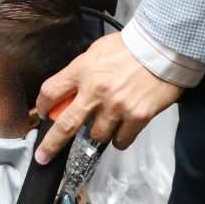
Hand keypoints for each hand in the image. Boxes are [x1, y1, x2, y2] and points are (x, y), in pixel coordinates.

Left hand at [34, 32, 184, 163]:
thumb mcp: (97, 51)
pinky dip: (119, 139)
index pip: (51, 92)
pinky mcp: (136, 117)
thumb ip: (81, 71)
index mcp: (82, 70)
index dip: (42, 106)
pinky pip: (121, 140)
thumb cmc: (130, 46)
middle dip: (51, 145)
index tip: (42, 114)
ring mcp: (116, 107)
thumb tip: (70, 91)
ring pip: (96, 136)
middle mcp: (95, 91)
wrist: (162, 48)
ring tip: (106, 123)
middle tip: (43, 156)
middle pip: (65, 125)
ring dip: (97, 134)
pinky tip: (123, 129)